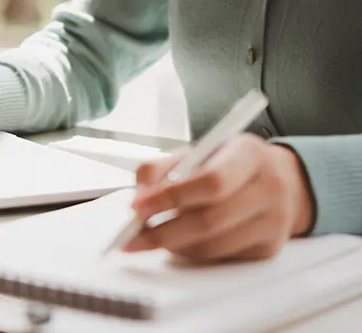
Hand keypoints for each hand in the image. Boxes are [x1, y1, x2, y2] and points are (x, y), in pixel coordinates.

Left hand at [124, 134, 314, 261]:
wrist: (280, 180)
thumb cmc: (228, 163)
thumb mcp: (198, 151)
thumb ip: (162, 167)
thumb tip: (138, 194)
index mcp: (249, 155)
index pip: (211, 182)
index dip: (170, 197)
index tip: (136, 207)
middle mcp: (269, 189)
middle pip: (209, 221)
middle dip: (162, 232)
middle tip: (130, 238)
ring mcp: (274, 223)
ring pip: (212, 246)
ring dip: (173, 244)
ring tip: (152, 236)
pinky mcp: (269, 249)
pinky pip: (219, 258)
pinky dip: (191, 252)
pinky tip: (180, 241)